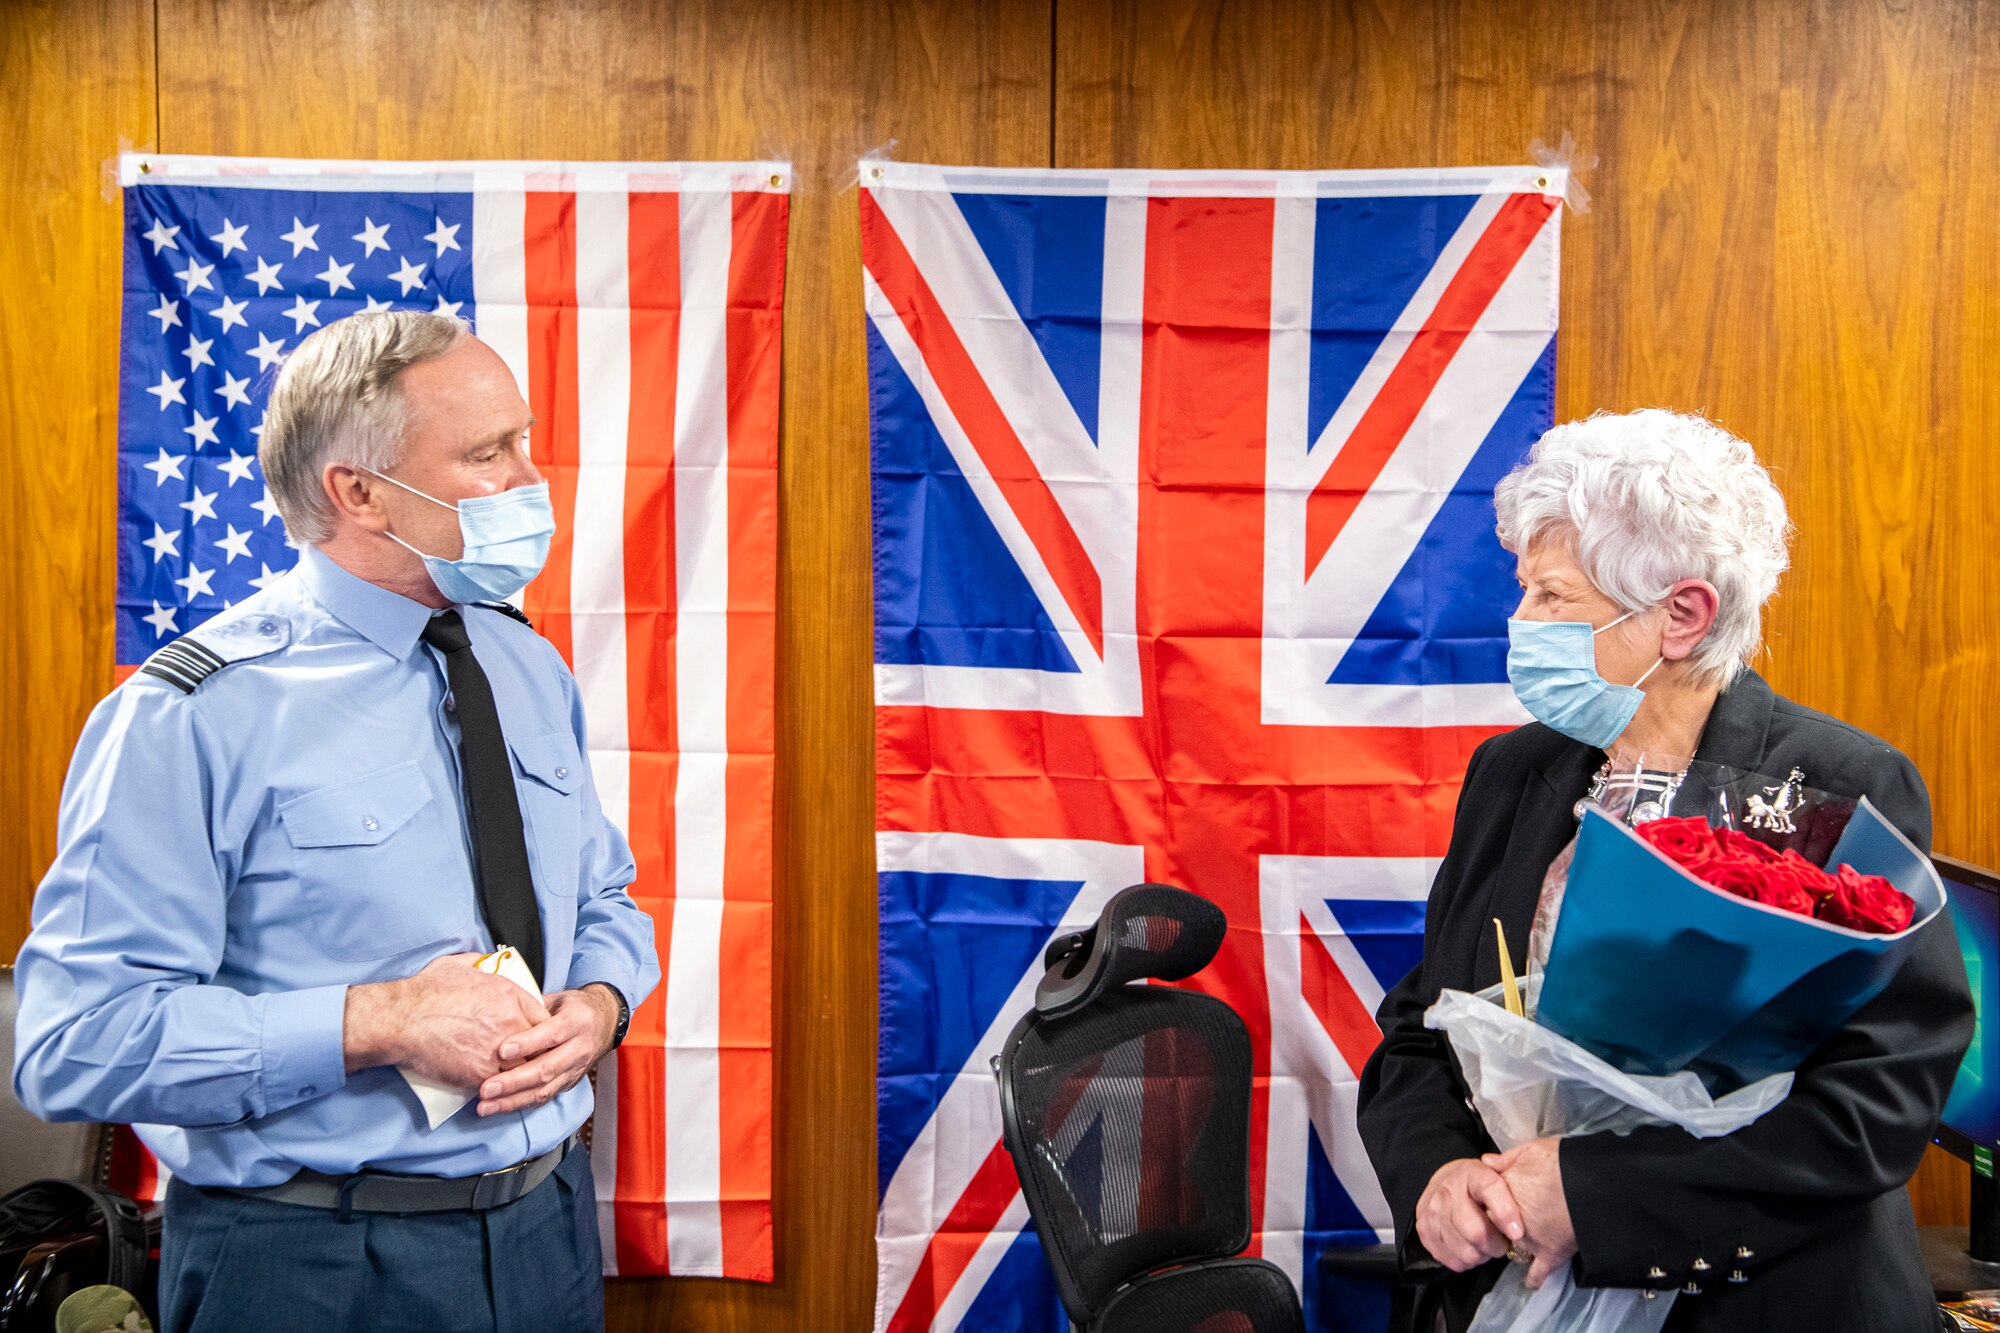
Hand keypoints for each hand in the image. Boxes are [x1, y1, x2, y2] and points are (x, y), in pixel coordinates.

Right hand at [344, 952, 548, 1086]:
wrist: (402, 1020)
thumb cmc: (425, 992)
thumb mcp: (457, 965)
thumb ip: (479, 964)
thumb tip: (485, 962)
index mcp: (510, 995)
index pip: (544, 1018)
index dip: (541, 1030)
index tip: (535, 1038)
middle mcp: (511, 1022)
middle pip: (540, 1046)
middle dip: (536, 1053)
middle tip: (529, 1061)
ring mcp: (499, 1050)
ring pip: (524, 1068)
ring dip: (520, 1074)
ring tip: (516, 1079)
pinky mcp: (482, 1074)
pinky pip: (502, 1085)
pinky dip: (500, 1088)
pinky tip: (497, 1089)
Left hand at [473, 985, 618, 1116]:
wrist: (604, 1023)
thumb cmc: (573, 1008)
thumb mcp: (557, 1000)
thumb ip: (532, 1009)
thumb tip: (498, 1013)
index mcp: (577, 1021)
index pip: (553, 1034)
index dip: (528, 1044)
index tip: (501, 1051)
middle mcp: (580, 1048)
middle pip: (548, 1068)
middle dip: (514, 1081)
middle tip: (486, 1088)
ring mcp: (576, 1069)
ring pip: (545, 1089)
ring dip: (513, 1100)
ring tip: (486, 1105)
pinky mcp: (569, 1083)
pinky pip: (545, 1097)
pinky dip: (520, 1104)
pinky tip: (499, 1107)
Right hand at [1415, 1157, 1524, 1271]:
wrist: (1441, 1184)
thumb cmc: (1474, 1185)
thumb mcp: (1495, 1173)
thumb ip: (1512, 1176)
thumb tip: (1527, 1182)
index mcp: (1470, 1174)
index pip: (1489, 1189)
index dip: (1505, 1213)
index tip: (1518, 1233)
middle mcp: (1447, 1191)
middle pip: (1476, 1232)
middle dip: (1496, 1245)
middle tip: (1502, 1245)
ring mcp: (1432, 1213)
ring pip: (1466, 1252)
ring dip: (1482, 1256)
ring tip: (1485, 1246)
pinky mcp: (1425, 1232)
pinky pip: (1453, 1261)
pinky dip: (1466, 1261)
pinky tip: (1470, 1248)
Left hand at [1484, 1138, 1576, 1288]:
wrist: (1591, 1183)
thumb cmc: (1562, 1163)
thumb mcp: (1531, 1150)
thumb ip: (1506, 1158)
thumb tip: (1486, 1162)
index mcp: (1503, 1192)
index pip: (1486, 1201)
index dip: (1491, 1202)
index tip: (1496, 1203)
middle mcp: (1510, 1219)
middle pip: (1496, 1226)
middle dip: (1500, 1225)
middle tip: (1514, 1219)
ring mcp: (1529, 1240)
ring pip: (1513, 1247)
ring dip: (1517, 1245)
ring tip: (1527, 1240)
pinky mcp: (1550, 1254)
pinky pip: (1537, 1272)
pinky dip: (1534, 1277)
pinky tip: (1531, 1281)